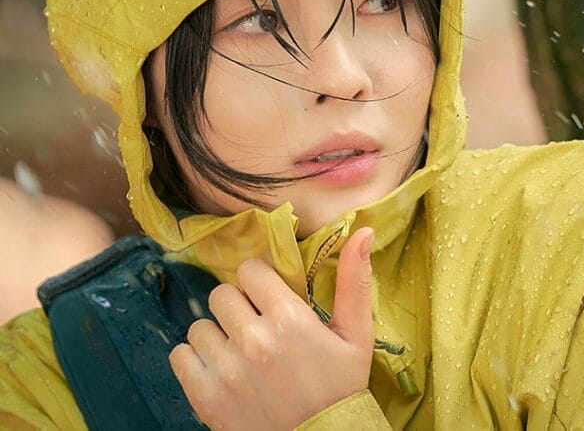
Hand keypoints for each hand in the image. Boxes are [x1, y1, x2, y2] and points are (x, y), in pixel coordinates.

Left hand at [169, 227, 375, 429]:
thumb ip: (354, 282)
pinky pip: (179, 355)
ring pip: (199, 325)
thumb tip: (362, 229)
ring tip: (240, 352)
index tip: (270, 299)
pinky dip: (196, 359)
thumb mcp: (357, 336)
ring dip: (218, 334)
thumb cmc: (341, 387)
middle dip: (239, 306)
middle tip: (256, 327)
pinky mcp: (205, 396)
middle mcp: (253, 339)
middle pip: (222, 294)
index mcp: (289, 318)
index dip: (260, 283)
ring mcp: (225, 369)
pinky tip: (220, 369)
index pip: (251, 270)